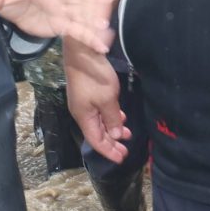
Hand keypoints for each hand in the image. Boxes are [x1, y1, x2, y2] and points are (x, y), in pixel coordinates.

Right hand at [66, 41, 127, 163]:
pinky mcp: (89, 95)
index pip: (96, 141)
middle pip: (97, 134)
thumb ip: (112, 119)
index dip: (108, 151)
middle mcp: (82, 113)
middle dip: (112, 143)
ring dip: (113, 130)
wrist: (83, 52)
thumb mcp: (108, 99)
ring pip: (100, 123)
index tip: (121, 158)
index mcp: (83, 117)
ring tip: (127, 135)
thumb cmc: (94, 76)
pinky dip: (111, 117)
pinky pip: (100, 112)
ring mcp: (85, 103)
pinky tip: (121, 118)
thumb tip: (116, 135)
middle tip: (126, 151)